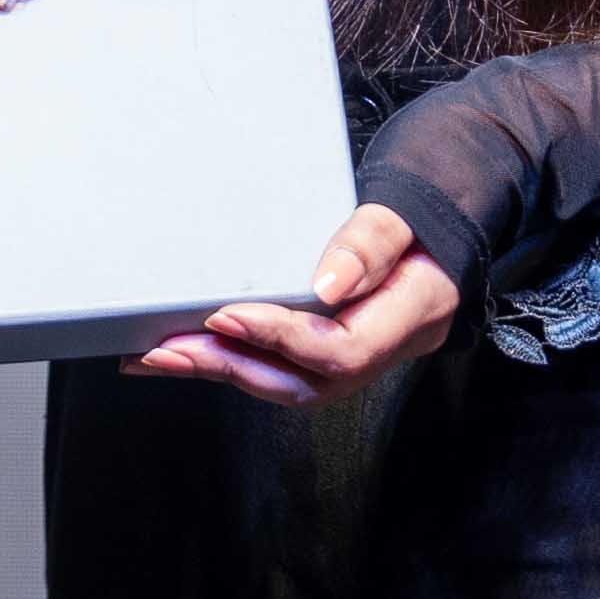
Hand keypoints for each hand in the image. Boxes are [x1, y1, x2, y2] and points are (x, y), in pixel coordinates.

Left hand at [126, 203, 459, 403]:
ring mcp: (359, 357)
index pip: (343, 350)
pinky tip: (185, 353)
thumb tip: (328, 284)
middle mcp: (384, 350)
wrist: (436, 230)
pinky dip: (230, 360)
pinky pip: (280, 368)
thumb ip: (370, 244)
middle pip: (306, 382)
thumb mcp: (406, 215)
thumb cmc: (421, 217)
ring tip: (162, 355)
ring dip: (222, 369)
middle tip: (170, 349)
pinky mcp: (330, 353)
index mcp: (412, 317)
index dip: (281, 338)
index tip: (226, 314)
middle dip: (232, 366)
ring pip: (287, 383)